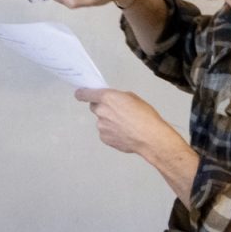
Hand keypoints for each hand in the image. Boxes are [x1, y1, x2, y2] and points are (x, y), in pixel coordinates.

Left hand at [74, 87, 199, 203]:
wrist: (149, 137)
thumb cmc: (145, 116)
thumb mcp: (132, 98)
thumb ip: (117, 97)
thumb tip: (112, 101)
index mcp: (107, 98)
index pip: (85, 94)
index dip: (83, 93)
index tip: (80, 93)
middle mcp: (101, 111)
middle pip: (94, 107)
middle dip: (103, 108)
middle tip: (117, 111)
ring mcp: (101, 126)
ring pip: (101, 121)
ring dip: (109, 121)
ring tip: (125, 125)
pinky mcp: (104, 138)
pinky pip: (105, 132)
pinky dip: (111, 132)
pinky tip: (124, 132)